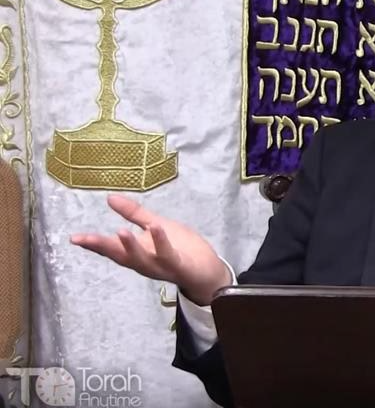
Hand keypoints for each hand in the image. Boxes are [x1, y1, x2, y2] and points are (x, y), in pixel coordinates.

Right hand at [71, 194, 231, 305]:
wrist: (207, 269)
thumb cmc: (181, 247)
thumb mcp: (156, 225)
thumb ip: (134, 214)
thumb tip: (109, 198)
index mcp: (137, 253)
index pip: (112, 249)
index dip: (93, 244)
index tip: (74, 238)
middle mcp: (145, 262)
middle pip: (121, 256)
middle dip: (103, 247)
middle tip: (84, 239)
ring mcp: (161, 265)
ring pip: (142, 259)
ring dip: (130, 247)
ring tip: (119, 231)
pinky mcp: (179, 264)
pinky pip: (168, 254)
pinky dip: (161, 242)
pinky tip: (155, 227)